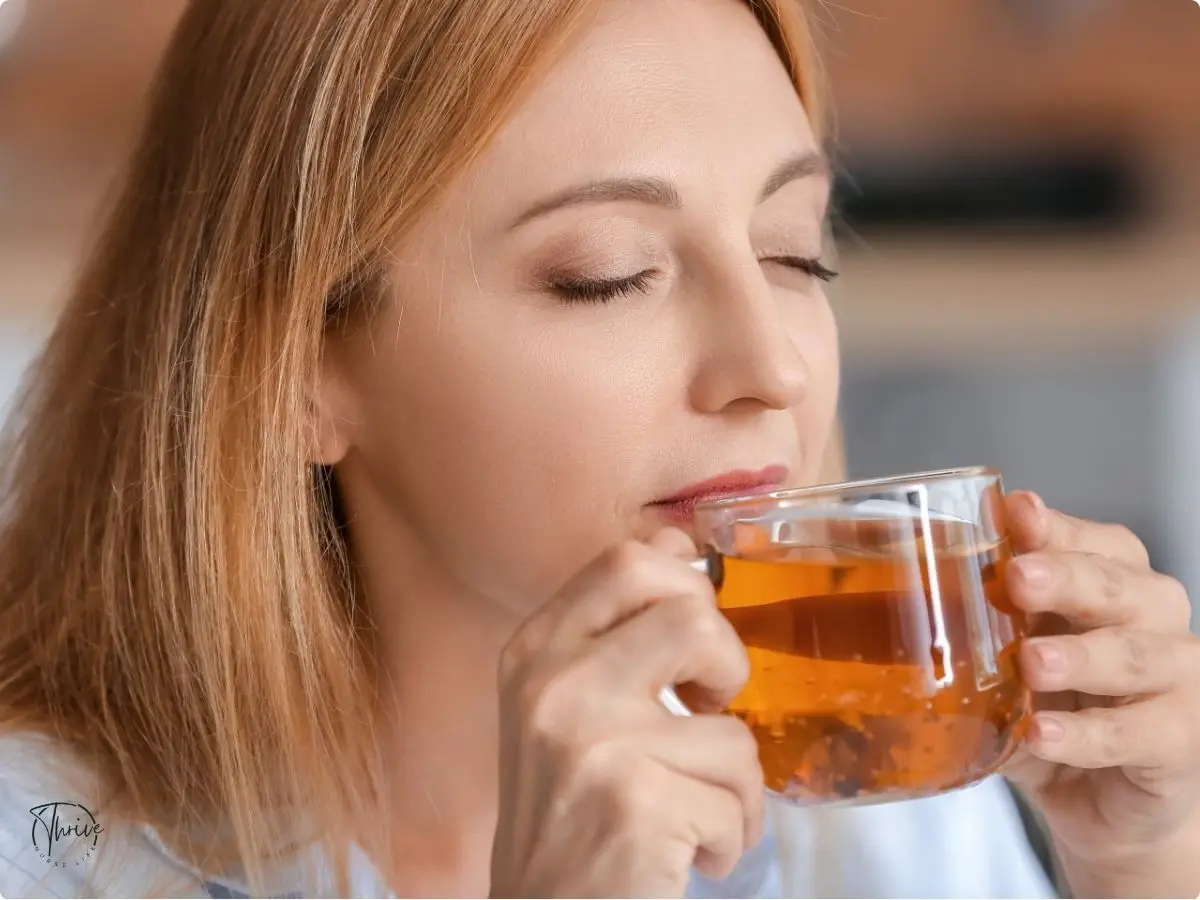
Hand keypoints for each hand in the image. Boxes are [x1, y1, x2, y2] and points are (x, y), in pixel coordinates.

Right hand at [490, 528, 762, 898]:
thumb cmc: (566, 811)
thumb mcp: (562, 705)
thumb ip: (613, 629)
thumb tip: (678, 542)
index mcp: (536, 650)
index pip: (628, 560)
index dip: (685, 584)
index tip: (690, 642)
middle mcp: (555, 683)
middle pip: (693, 615)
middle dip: (727, 668)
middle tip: (711, 713)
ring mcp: (593, 741)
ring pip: (733, 729)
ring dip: (737, 786)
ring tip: (700, 813)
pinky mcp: (636, 802)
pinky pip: (737, 802)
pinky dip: (731, 838)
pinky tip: (693, 856)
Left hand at [1001, 491, 1199, 892]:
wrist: (1109, 797)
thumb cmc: (1059, 706)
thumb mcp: (1011, 660)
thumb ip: (980, 626)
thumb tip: (904, 598)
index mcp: (1112, 582)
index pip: (1093, 542)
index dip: (1056, 528)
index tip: (1014, 513)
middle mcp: (1153, 618)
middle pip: (1118, 586)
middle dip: (1066, 579)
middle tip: (1018, 579)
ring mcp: (1176, 678)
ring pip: (1133, 656)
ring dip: (1078, 657)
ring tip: (1031, 662)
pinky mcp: (1180, 739)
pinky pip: (1134, 734)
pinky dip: (1084, 734)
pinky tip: (1041, 733)